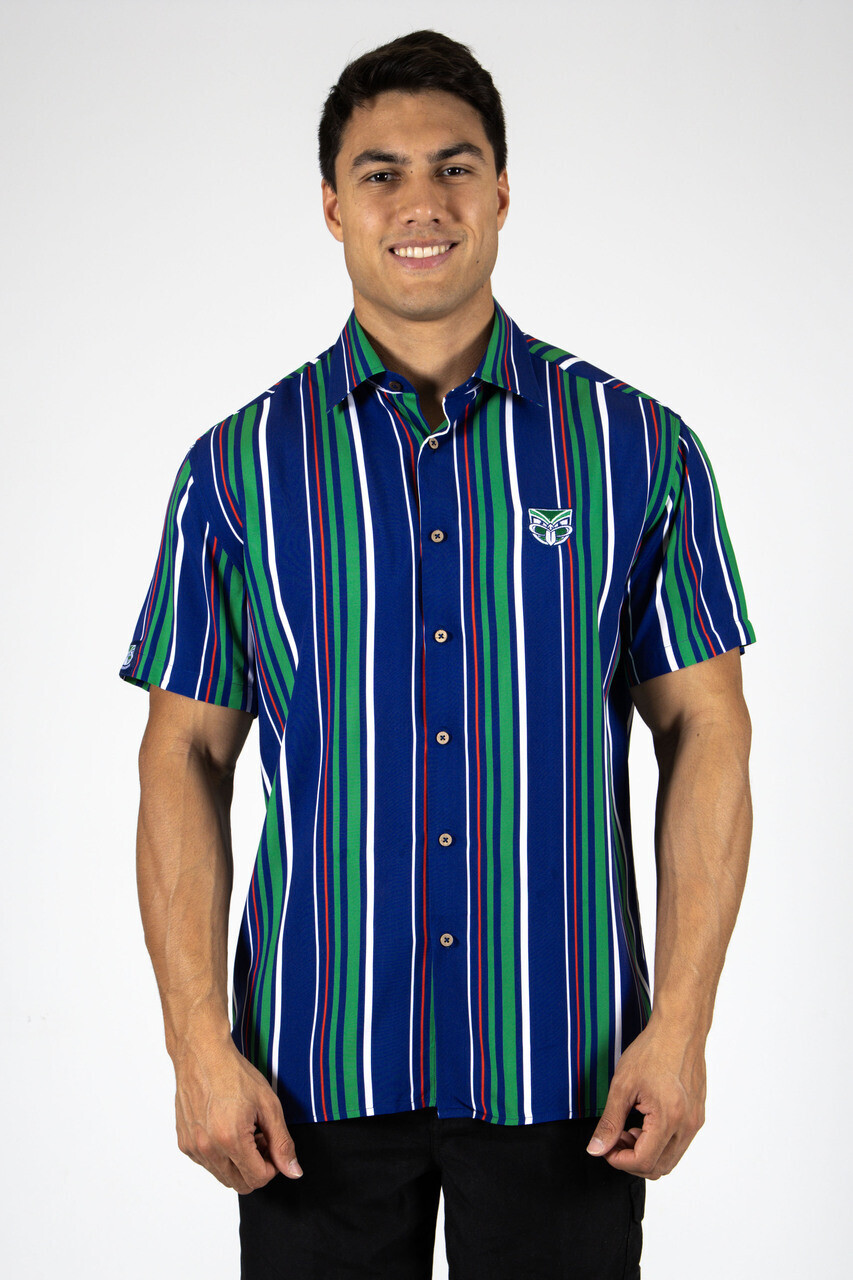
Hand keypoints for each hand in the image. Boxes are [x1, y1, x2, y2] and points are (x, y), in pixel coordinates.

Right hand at [173, 1034, 302, 1192]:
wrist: (202, 1055)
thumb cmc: (234, 1074)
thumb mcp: (268, 1105)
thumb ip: (282, 1142)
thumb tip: (293, 1171)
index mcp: (230, 1139)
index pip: (257, 1179)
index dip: (273, 1167)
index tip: (272, 1146)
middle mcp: (207, 1149)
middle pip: (240, 1184)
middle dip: (256, 1167)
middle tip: (260, 1139)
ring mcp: (193, 1148)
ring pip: (223, 1176)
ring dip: (238, 1163)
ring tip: (244, 1131)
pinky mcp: (184, 1143)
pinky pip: (208, 1164)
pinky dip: (221, 1155)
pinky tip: (226, 1128)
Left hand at [585, 1022, 705, 1179]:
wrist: (680, 1029)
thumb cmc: (653, 1050)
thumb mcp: (622, 1086)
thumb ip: (609, 1122)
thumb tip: (597, 1148)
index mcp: (669, 1118)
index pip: (644, 1162)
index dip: (620, 1160)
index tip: (607, 1148)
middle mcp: (687, 1125)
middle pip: (659, 1168)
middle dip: (632, 1159)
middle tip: (616, 1138)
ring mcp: (695, 1121)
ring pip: (670, 1159)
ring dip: (647, 1152)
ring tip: (630, 1127)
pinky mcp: (697, 1115)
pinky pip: (679, 1144)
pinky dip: (660, 1142)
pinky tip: (645, 1120)